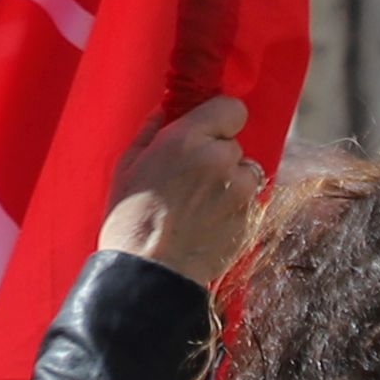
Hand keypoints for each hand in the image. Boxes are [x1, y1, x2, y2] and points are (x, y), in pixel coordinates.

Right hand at [97, 97, 266, 287]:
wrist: (149, 272)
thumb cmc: (131, 217)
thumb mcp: (127, 165)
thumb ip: (151, 131)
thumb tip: (164, 111)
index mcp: (188, 139)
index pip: (232, 108)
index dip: (220, 120)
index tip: (209, 132)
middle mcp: (221, 159)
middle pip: (235, 144)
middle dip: (219, 156)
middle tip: (193, 178)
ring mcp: (240, 191)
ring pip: (246, 174)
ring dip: (231, 183)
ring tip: (201, 205)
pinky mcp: (251, 219)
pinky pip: (249, 203)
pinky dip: (234, 209)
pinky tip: (208, 224)